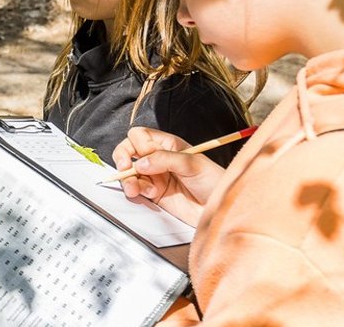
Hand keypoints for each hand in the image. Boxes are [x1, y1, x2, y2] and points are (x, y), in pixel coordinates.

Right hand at [110, 127, 225, 226]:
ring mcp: (155, 176)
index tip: (143, 154)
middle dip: (122, 157)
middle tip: (124, 167)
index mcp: (168, 145)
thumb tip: (141, 163)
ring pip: (128, 171)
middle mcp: (158, 158)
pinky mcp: (153, 193)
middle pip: (129, 150)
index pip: (140, 136)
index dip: (138, 144)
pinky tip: (147, 193)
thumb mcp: (193, 163)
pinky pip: (135, 188)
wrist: (220, 208)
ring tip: (135, 188)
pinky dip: (134, 190)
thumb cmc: (214, 181)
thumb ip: (165, 159)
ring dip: (127, 179)